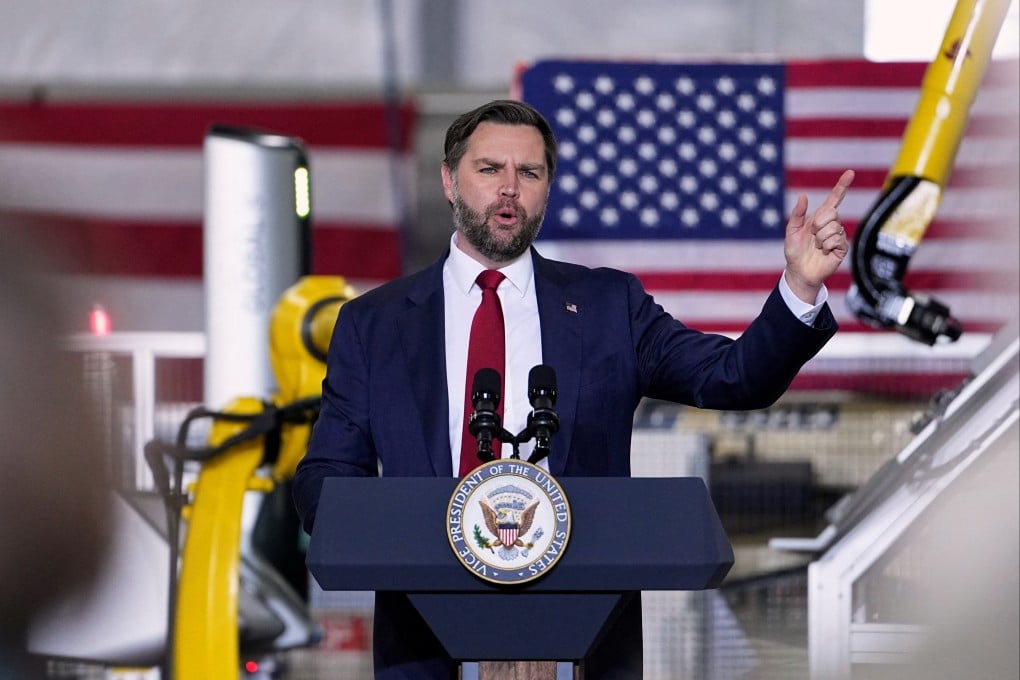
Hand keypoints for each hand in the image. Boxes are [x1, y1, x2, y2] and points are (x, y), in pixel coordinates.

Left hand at [783, 169, 854, 303]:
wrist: (799, 271)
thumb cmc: (794, 251)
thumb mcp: (792, 231)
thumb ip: (797, 214)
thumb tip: (803, 196)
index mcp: (820, 218)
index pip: (834, 199)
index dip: (842, 186)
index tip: (850, 172)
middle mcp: (831, 224)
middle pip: (831, 212)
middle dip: (818, 224)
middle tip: (812, 236)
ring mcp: (838, 235)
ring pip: (834, 226)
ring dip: (821, 237)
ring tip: (817, 246)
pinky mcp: (842, 247)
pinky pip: (837, 239)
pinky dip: (826, 245)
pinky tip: (823, 252)